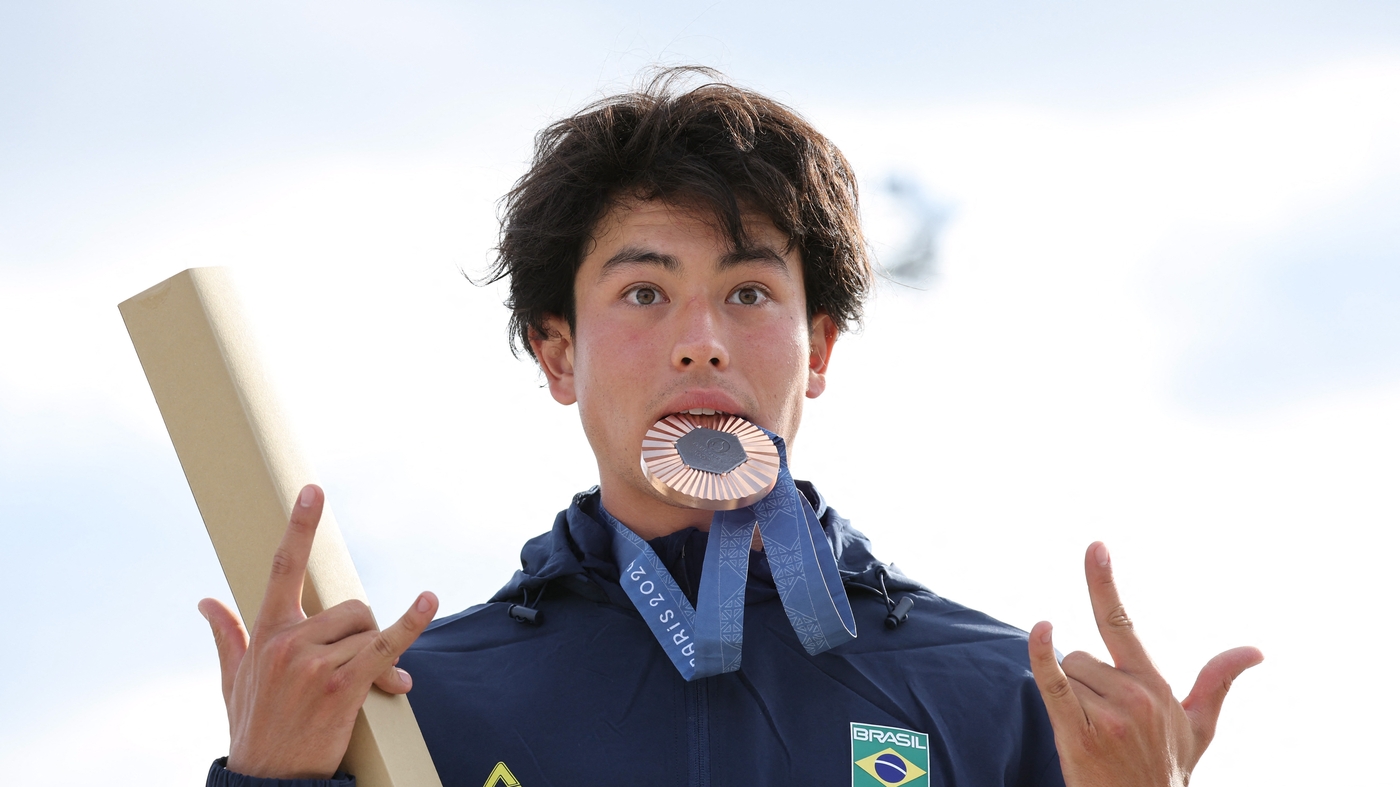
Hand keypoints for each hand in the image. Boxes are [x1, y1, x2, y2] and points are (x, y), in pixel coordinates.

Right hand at [198, 484, 438, 778]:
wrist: (267, 782)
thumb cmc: (254, 728)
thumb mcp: (233, 679)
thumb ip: (226, 635)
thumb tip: (206, 602)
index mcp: (266, 634)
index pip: (284, 569)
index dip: (300, 527)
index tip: (313, 491)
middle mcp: (288, 643)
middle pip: (350, 607)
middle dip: (362, 632)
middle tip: (356, 667)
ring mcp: (315, 664)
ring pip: (367, 630)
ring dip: (377, 657)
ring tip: (368, 688)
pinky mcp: (343, 687)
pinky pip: (385, 645)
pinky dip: (410, 623)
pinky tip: (428, 600)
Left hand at [1028, 542, 1262, 786]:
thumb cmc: (1167, 769)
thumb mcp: (1198, 726)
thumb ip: (1219, 681)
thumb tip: (1255, 650)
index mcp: (1154, 686)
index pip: (1121, 622)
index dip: (1104, 583)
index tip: (1095, 546)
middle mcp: (1133, 695)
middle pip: (1080, 657)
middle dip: (1084, 683)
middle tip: (1103, 722)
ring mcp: (1106, 713)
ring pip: (1066, 673)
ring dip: (1071, 699)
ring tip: (1093, 734)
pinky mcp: (1078, 731)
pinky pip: (1053, 683)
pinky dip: (1042, 656)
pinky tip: (1040, 629)